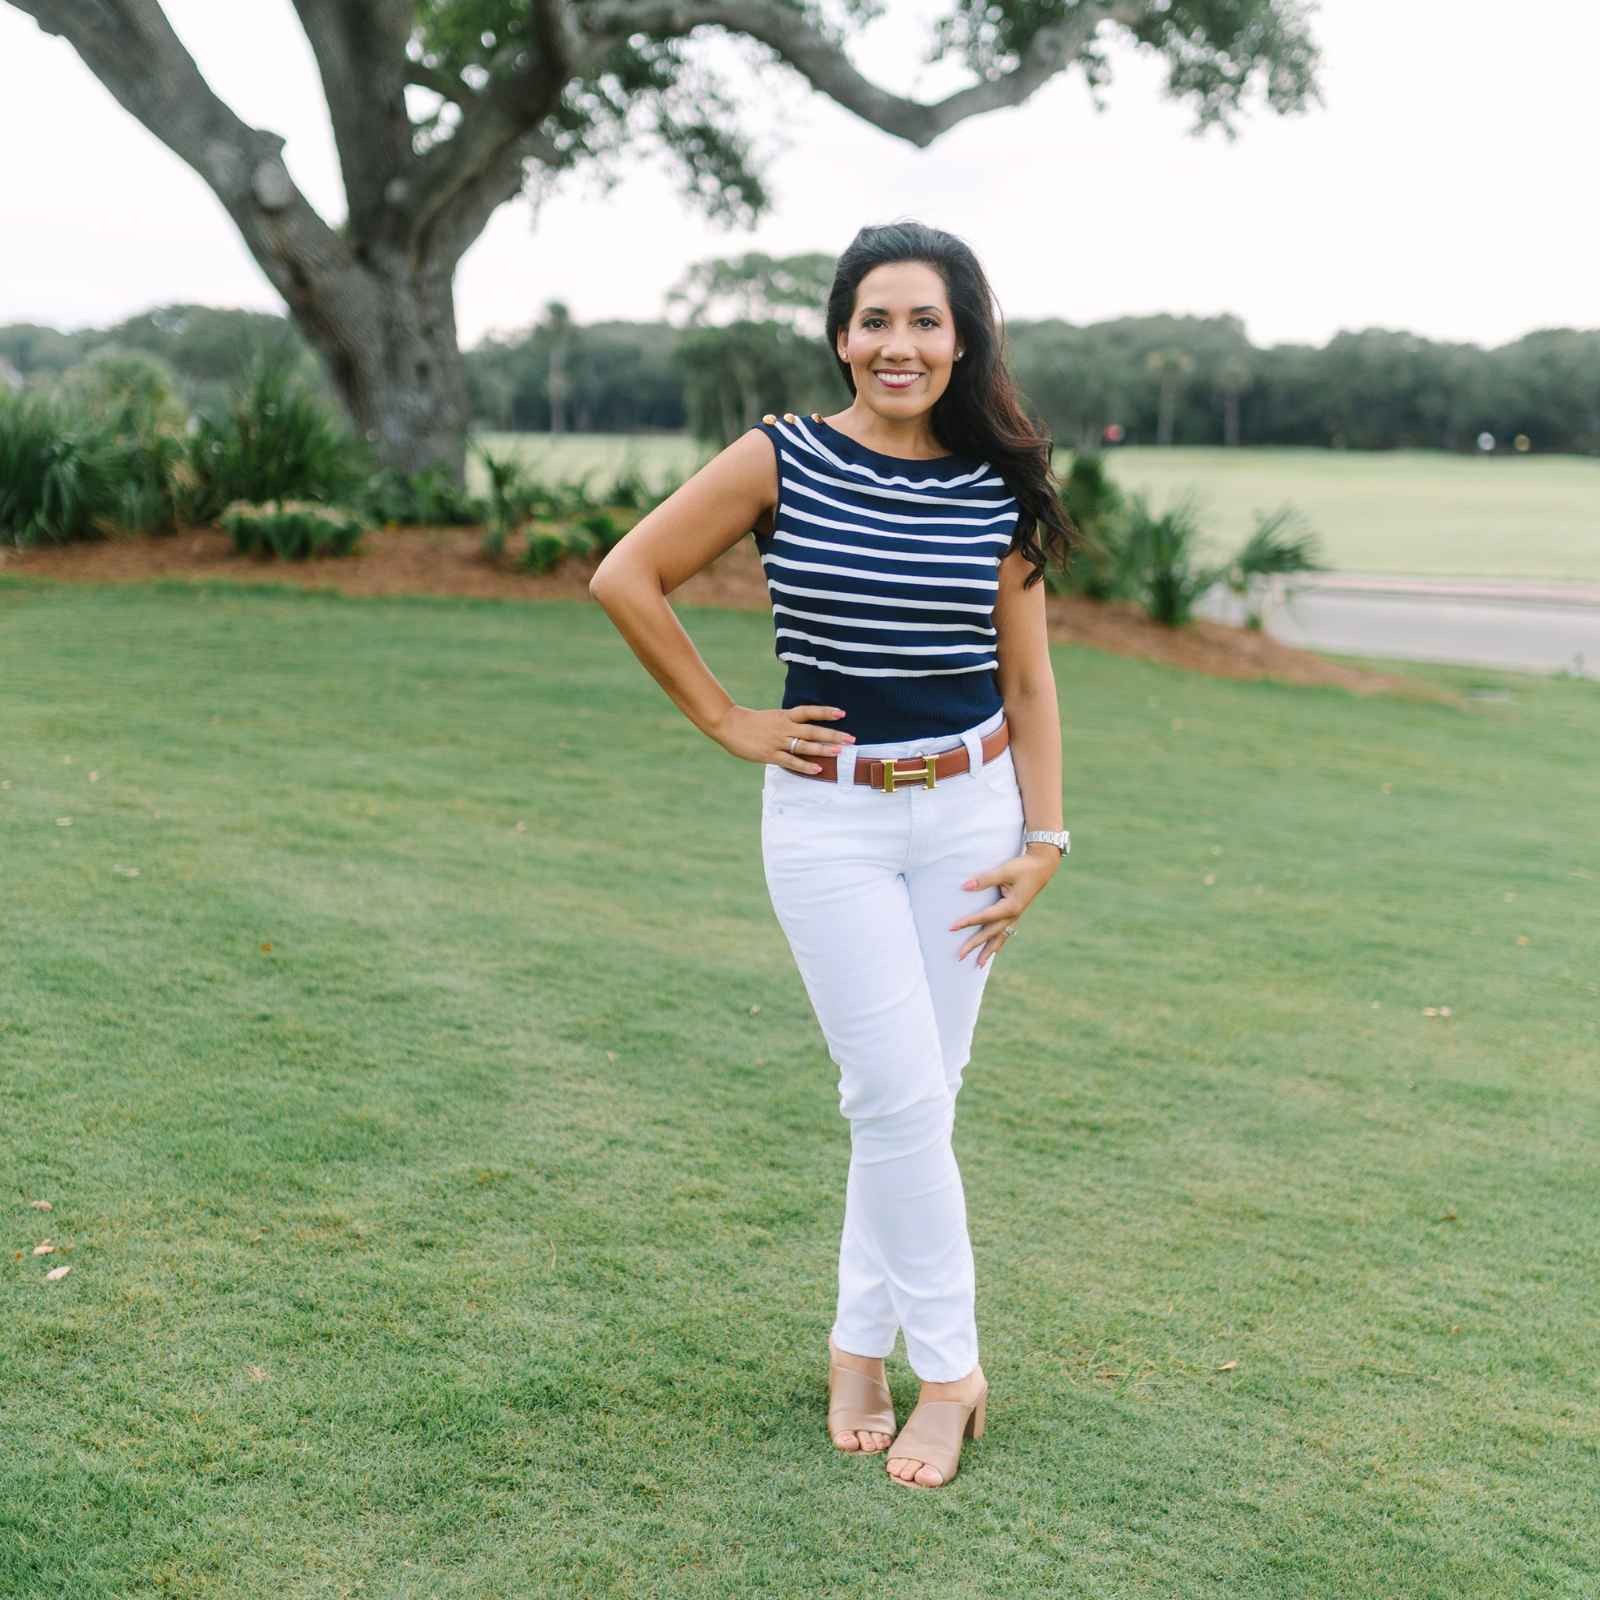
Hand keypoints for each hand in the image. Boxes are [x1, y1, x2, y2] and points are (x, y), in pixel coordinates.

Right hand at [712, 703, 856, 772]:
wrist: (729, 725)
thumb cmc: (752, 723)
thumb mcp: (773, 717)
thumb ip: (788, 723)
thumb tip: (804, 729)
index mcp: (785, 716)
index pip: (809, 711)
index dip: (826, 712)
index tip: (842, 713)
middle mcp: (784, 727)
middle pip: (812, 730)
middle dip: (833, 735)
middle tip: (850, 739)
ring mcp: (778, 741)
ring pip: (804, 745)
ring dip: (823, 749)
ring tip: (839, 752)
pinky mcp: (770, 755)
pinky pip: (791, 761)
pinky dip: (805, 765)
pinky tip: (818, 769)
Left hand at [950, 846, 1058, 965]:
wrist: (1043, 865)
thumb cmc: (1023, 867)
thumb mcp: (1004, 871)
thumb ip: (984, 880)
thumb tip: (964, 886)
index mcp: (1011, 907)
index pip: (984, 917)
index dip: (967, 922)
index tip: (952, 927)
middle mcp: (1013, 915)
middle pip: (990, 933)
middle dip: (974, 945)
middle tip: (959, 956)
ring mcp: (1016, 916)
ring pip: (1000, 937)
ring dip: (989, 950)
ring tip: (979, 964)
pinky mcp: (1017, 913)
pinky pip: (1006, 932)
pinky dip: (999, 942)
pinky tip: (995, 950)